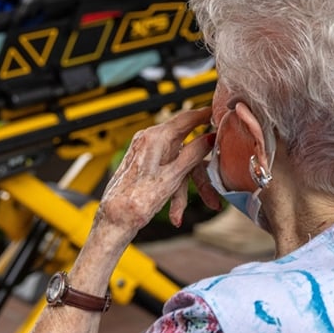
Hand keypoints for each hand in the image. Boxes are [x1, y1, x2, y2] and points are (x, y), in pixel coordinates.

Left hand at [95, 108, 214, 242]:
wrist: (113, 219)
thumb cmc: (136, 201)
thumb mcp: (173, 177)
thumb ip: (193, 154)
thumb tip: (209, 138)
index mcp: (156, 138)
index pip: (187, 118)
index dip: (206, 114)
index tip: (220, 112)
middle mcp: (149, 141)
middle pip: (186, 149)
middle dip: (198, 175)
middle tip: (212, 192)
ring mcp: (146, 152)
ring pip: (177, 165)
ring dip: (183, 190)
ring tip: (181, 214)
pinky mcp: (144, 164)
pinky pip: (166, 172)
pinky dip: (172, 190)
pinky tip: (174, 213)